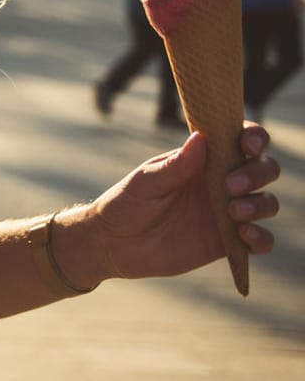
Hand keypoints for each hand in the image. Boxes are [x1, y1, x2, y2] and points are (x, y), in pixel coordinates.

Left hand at [82, 123, 280, 280]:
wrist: (113, 244)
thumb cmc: (127, 203)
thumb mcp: (146, 181)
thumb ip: (175, 165)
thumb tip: (200, 137)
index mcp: (203, 159)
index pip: (239, 140)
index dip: (254, 136)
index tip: (248, 144)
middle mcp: (222, 182)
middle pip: (263, 168)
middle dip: (257, 172)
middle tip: (230, 186)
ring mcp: (227, 213)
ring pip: (266, 202)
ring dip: (260, 204)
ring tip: (233, 211)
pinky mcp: (227, 242)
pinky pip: (260, 241)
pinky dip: (261, 238)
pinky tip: (244, 236)